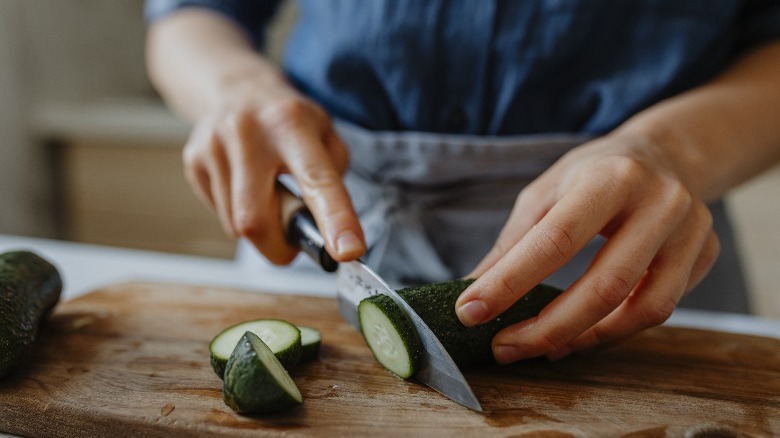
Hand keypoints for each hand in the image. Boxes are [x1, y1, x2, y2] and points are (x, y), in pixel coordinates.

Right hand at [182, 87, 365, 263]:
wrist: (237, 88)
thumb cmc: (290, 122)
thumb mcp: (326, 135)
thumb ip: (333, 182)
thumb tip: (329, 233)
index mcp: (292, 123)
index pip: (316, 179)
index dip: (335, 218)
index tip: (347, 252)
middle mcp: (248, 131)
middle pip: (257, 220)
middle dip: (278, 246)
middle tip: (293, 241)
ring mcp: (214, 145)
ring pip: (236, 225)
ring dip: (259, 228)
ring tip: (267, 195)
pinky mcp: (193, 159)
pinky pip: (219, 214)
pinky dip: (238, 215)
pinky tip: (244, 187)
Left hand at [455, 131, 719, 363]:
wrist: (666, 154)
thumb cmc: (594, 173)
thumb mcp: (546, 192)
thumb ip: (512, 244)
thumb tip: (472, 293)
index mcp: (610, 177)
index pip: (555, 240)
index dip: (510, 282)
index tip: (470, 311)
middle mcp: (660, 203)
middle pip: (604, 286)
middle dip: (547, 328)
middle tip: (503, 347)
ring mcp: (691, 232)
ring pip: (643, 309)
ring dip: (584, 338)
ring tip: (540, 347)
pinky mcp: (705, 256)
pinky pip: (660, 309)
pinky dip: (615, 330)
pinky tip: (580, 334)